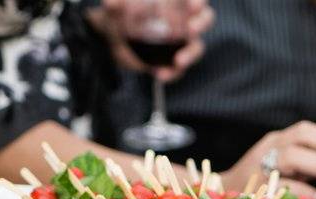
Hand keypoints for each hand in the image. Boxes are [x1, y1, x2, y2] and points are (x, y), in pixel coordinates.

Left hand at [89, 0, 214, 80]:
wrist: (113, 42)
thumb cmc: (120, 16)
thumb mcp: (114, 10)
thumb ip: (114, 5)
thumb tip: (110, 2)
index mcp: (174, 2)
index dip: (197, 1)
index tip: (192, 5)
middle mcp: (183, 20)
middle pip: (204, 18)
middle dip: (201, 23)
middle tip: (191, 29)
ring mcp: (181, 42)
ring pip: (196, 47)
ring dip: (190, 55)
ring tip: (178, 62)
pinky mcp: (175, 62)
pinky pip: (180, 69)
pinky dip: (172, 74)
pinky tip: (160, 75)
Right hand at [221, 121, 315, 197]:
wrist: (219, 194)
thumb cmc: (259, 184)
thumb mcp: (283, 168)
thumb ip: (306, 165)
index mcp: (277, 141)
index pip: (307, 131)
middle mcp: (269, 147)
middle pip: (303, 137)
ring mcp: (260, 165)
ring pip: (293, 156)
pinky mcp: (255, 185)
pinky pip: (285, 186)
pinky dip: (307, 193)